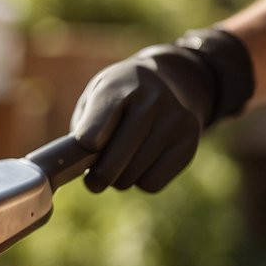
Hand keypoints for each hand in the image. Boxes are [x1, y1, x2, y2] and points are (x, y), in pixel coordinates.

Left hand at [71, 29, 253, 192]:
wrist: (172, 80)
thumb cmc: (120, 95)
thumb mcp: (95, 97)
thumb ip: (82, 130)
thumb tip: (75, 168)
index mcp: (120, 87)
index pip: (91, 136)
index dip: (82, 152)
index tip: (82, 150)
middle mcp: (152, 102)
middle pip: (112, 164)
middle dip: (97, 177)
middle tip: (92, 178)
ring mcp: (175, 123)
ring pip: (131, 178)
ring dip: (119, 179)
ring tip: (120, 162)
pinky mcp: (189, 144)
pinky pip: (152, 184)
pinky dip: (141, 181)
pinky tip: (142, 163)